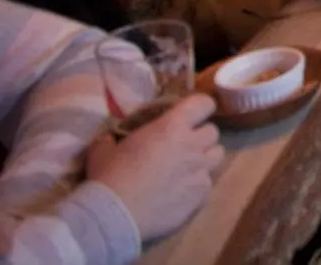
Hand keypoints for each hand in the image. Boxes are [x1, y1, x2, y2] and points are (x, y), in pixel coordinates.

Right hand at [86, 93, 222, 241]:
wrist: (114, 216)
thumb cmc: (109, 177)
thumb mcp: (103, 151)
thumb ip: (110, 141)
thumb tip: (107, 141)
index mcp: (171, 127)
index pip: (203, 104)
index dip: (200, 108)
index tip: (191, 115)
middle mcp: (193, 146)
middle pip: (213, 132)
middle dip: (200, 137)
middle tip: (183, 146)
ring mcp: (200, 172)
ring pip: (217, 157)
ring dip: (204, 159)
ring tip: (186, 169)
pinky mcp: (201, 197)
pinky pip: (207, 185)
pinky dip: (197, 187)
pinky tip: (179, 195)